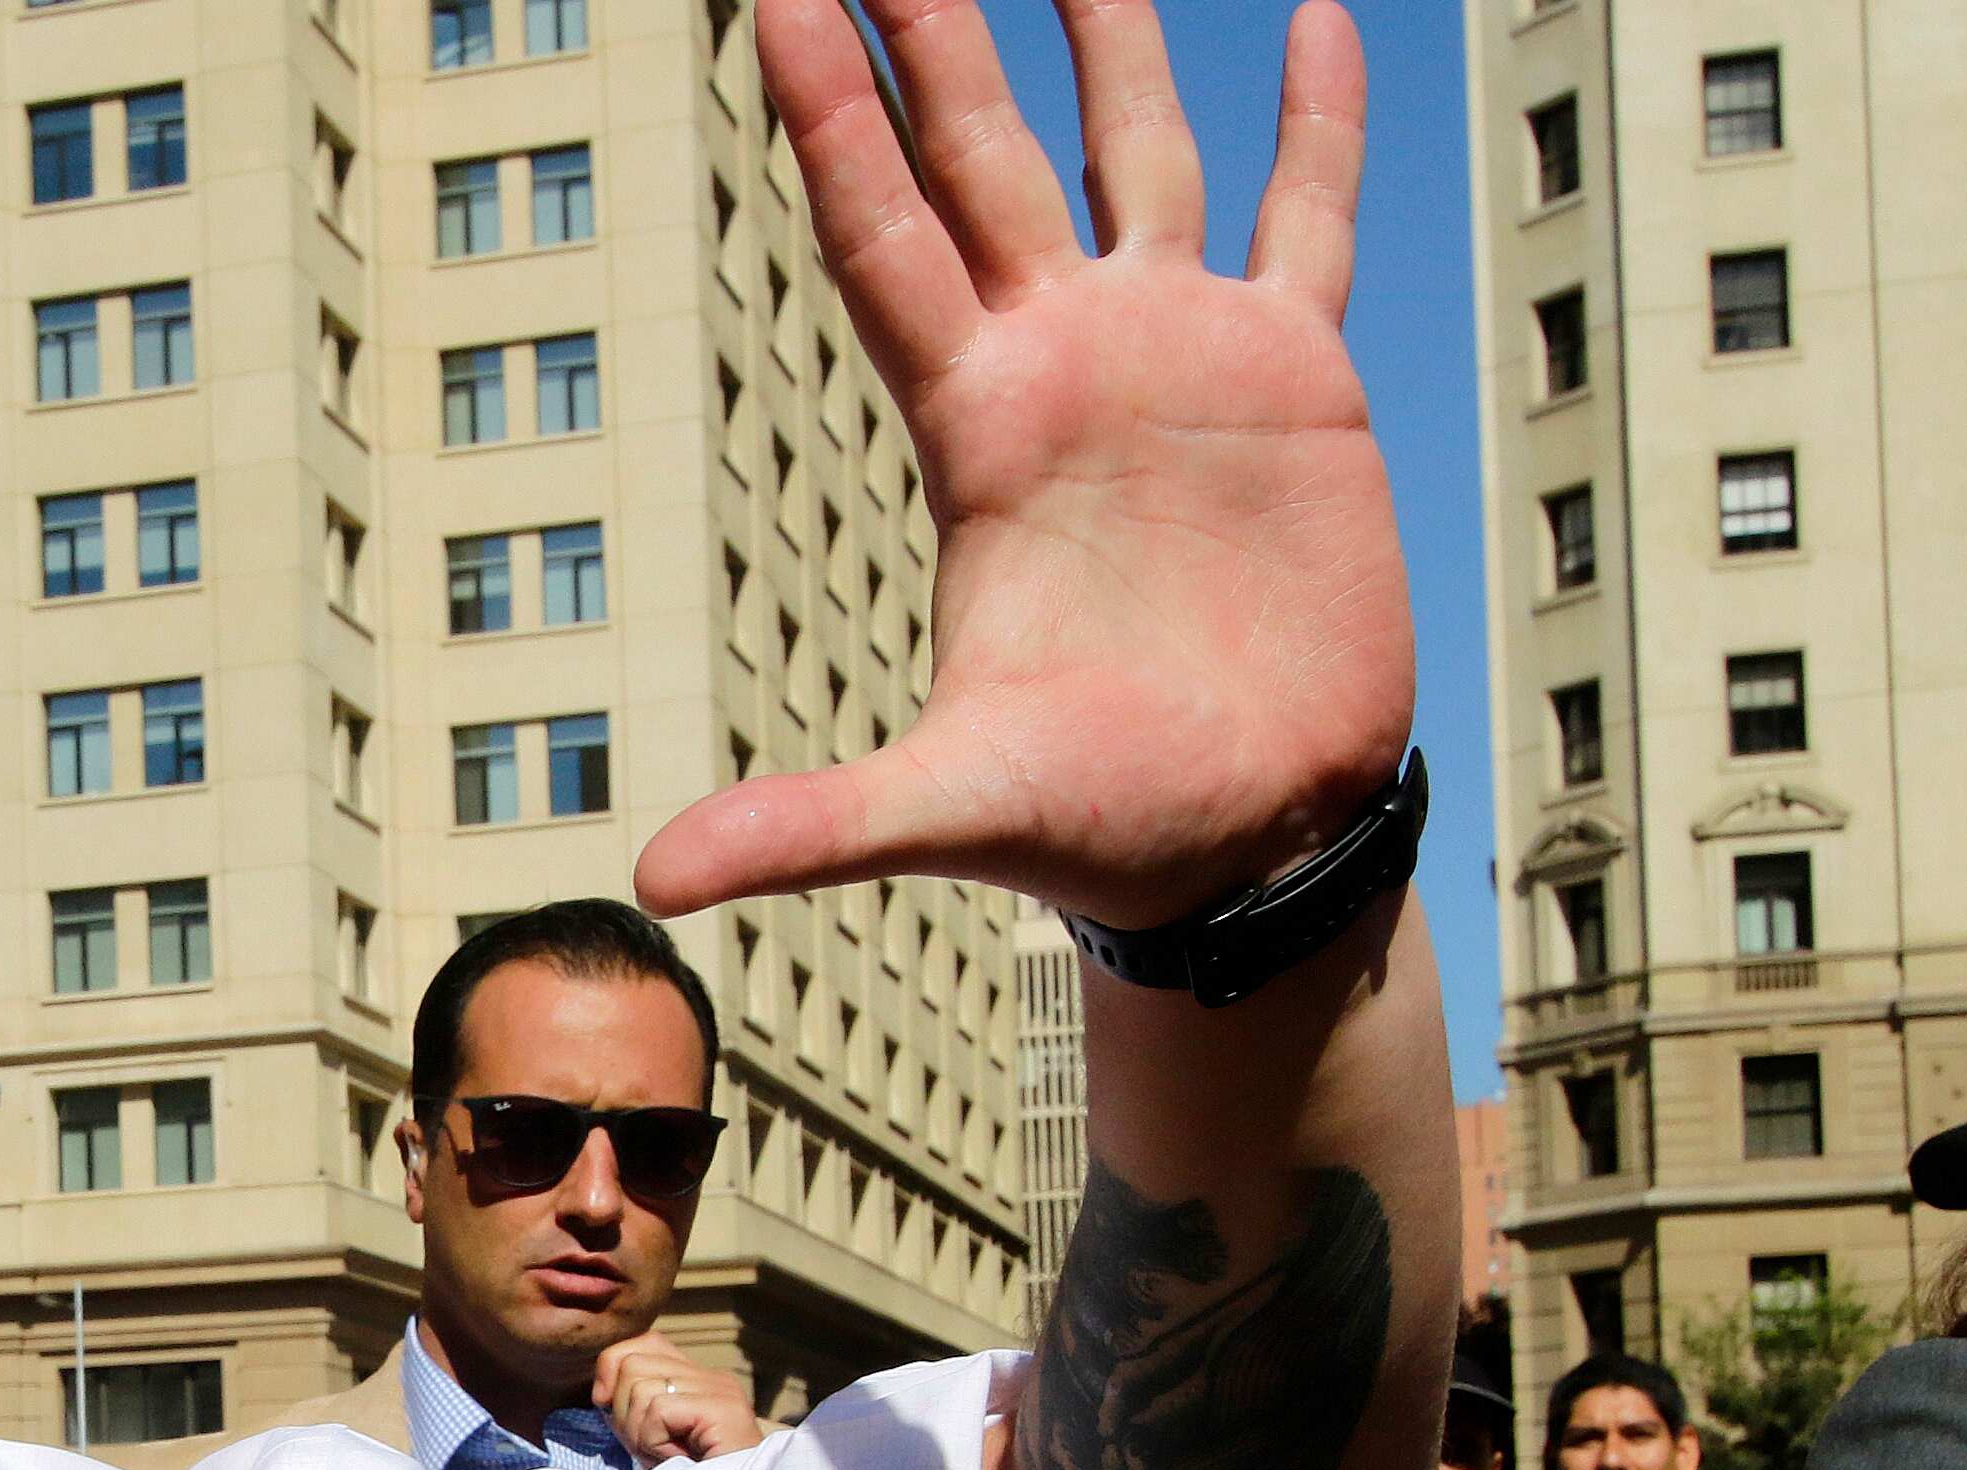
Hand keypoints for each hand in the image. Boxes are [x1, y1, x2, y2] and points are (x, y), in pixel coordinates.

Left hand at [595, 1334, 766, 1461]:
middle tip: (650, 1448)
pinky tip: (677, 1460)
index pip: (644, 1343)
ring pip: (640, 1388)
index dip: (613, 1371)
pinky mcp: (724, 1410)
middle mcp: (713, 1377)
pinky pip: (658, 1409)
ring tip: (668, 1457)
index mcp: (698, 1379)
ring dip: (640, 1434)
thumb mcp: (651, 1440)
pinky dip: (654, 1441)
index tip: (610, 1409)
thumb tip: (601, 1391)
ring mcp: (721, 1390)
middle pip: (631, 1364)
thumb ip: (630, 1408)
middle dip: (623, 1413)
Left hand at [633, 0, 1412, 930]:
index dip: (832, 111)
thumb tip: (654, 885)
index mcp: (980, 428)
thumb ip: (810, 827)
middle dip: (934, 30)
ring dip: (1103, 36)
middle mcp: (1064, 363)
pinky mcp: (1294, 381)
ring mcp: (1176, 357)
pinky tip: (1306, 15)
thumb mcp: (951, 809)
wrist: (1253, 839)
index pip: (883, 231)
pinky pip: (1305, 216)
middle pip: (979, 154)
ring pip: (1132, 148)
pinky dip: (1312, 118)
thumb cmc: (1101, 826)